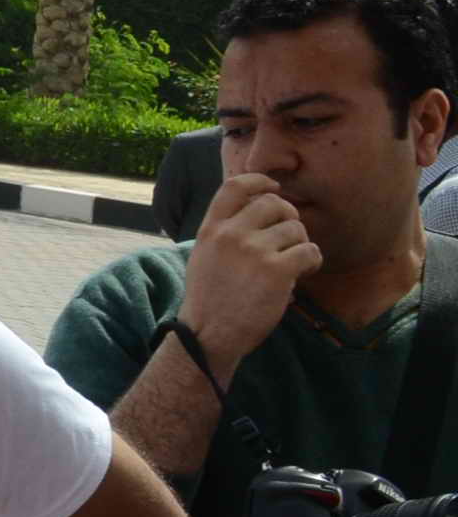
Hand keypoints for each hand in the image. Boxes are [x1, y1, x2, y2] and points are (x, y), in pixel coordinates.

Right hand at [182, 172, 316, 361]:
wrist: (208, 335)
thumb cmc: (209, 300)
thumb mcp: (204, 256)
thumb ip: (223, 233)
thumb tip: (256, 212)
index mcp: (210, 230)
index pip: (235, 186)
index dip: (260, 181)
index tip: (274, 187)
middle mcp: (231, 235)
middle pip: (274, 203)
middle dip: (289, 217)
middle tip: (289, 237)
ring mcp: (254, 251)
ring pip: (296, 228)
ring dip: (300, 244)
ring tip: (293, 263)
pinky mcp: (277, 271)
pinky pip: (310, 251)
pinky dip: (312, 261)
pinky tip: (304, 273)